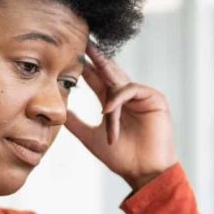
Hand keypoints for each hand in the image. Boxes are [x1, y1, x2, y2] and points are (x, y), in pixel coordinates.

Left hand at [65, 42, 177, 191]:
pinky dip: (119, 99)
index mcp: (114, 103)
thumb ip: (76, 123)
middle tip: (83, 40)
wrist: (144, 173)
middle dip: (96, 56)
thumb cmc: (122, 158)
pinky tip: (109, 109)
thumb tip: (58, 112)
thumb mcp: (91, 137)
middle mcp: (128, 96)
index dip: (85, 66)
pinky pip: (132, 90)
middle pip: (109, 70)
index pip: (96, 78)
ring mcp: (142, 96)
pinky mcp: (155, 99)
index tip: (70, 53)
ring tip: (98, 101)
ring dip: (107, 95)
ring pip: (119, 83)